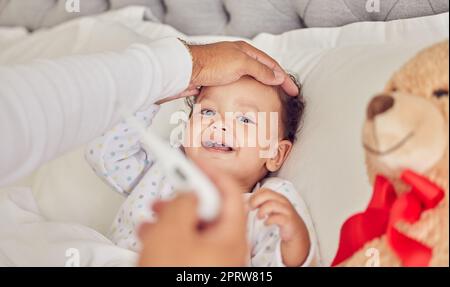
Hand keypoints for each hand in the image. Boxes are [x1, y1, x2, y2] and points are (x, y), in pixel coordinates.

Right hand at [137, 167, 247, 266]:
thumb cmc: (175, 276)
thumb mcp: (172, 232)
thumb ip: (183, 204)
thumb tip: (188, 193)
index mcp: (231, 236)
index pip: (230, 191)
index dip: (211, 171)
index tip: (194, 160)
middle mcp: (227, 248)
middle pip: (211, 209)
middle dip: (185, 195)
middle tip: (170, 187)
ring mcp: (214, 260)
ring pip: (195, 227)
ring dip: (173, 215)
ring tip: (153, 213)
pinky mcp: (198, 268)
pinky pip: (187, 243)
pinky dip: (170, 234)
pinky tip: (151, 233)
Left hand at [155, 40, 298, 103]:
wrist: (184, 71)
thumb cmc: (210, 63)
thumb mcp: (240, 64)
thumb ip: (260, 70)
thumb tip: (278, 76)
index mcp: (245, 51)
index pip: (271, 65)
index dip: (284, 78)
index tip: (293, 91)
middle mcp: (238, 59)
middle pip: (262, 71)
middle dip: (275, 82)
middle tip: (285, 96)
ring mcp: (228, 70)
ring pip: (250, 80)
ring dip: (261, 89)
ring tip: (270, 101)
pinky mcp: (219, 81)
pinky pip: (239, 88)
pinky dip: (247, 94)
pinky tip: (248, 101)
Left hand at [249, 188, 309, 266]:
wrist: (295, 231)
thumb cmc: (280, 218)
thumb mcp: (270, 208)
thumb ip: (259, 204)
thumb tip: (244, 203)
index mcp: (277, 197)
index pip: (264, 190)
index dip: (254, 196)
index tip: (249, 205)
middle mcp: (282, 201)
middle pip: (267, 194)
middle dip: (255, 200)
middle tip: (251, 209)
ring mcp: (286, 210)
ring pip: (272, 204)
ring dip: (262, 211)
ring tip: (259, 217)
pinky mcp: (288, 221)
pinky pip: (278, 218)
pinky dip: (269, 220)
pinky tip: (266, 223)